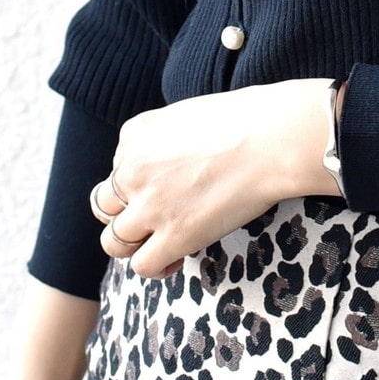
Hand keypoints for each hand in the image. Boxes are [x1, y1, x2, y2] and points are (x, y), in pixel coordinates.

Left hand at [88, 78, 341, 277]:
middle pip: (105, 205)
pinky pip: (142, 265)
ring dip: (135, 244)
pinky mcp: (174, 234)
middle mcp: (133, 169)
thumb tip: (176, 161)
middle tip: (157, 218)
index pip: (118, 168)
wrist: (273, 138)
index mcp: (135, 134)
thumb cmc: (249, 119)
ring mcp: (150, 205)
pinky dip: (156, 266)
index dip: (140, 183)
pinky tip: (177, 258)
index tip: (167, 186)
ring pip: (114, 241)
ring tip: (162, 242)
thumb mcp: (189, 113)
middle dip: (127, 213)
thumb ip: (167, 137)